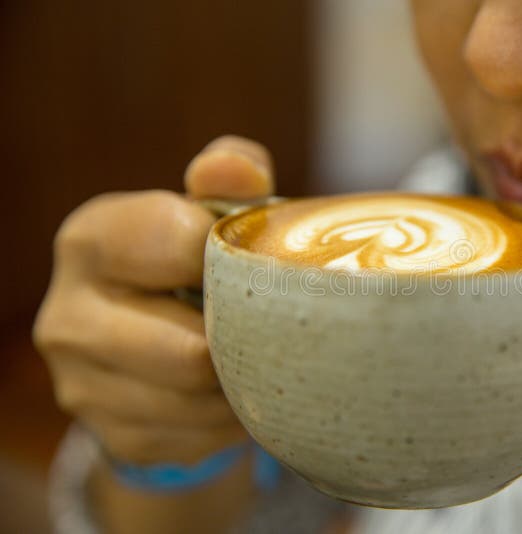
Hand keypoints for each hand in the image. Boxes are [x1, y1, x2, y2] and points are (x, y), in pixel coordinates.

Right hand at [34, 135, 274, 464]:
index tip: (259, 265)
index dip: (238, 260)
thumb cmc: (187, 259)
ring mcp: (81, 384)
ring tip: (256, 355)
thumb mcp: (205, 207)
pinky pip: (198, 437)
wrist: (150, 338)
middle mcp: (68, 315)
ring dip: (241, 382)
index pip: (181, 247)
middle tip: (270, 326)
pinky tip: (234, 388)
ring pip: (198, 402)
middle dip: (241, 340)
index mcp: (91, 240)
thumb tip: (238, 172)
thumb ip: (230, 175)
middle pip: (189, 351)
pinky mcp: (111, 434)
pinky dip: (230, 416)